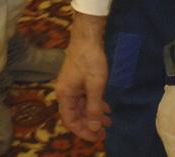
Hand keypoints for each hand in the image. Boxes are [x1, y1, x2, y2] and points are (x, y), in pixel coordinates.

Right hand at [55, 12, 110, 140]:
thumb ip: (94, 107)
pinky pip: (85, 97)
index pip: (70, 121)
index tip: (96, 138)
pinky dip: (95, 104)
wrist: (87, 36)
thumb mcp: (95, 85)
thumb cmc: (90, 60)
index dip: (83, 131)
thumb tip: (93, 127)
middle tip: (104, 133)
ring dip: (94, 115)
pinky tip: (106, 108)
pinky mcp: (78, 79)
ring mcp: (71, 85)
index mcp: (65, 95)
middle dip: (90, 125)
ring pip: (82, 106)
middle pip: (76, 115)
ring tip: (108, 122)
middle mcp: (65, 92)